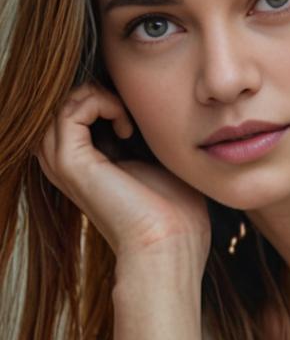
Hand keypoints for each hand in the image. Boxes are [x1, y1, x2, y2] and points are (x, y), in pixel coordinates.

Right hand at [35, 81, 210, 270]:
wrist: (171, 244)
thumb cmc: (176, 213)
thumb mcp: (159, 163)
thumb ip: (145, 138)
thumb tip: (150, 110)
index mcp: (85, 167)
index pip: (76, 115)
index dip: (104, 100)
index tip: (137, 115)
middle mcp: (67, 166)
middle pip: (64, 105)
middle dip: (97, 94)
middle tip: (131, 111)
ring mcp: (64, 165)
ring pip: (62, 104)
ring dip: (98, 96)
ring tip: (128, 117)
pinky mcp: (71, 163)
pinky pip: (69, 109)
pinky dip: (99, 102)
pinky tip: (126, 123)